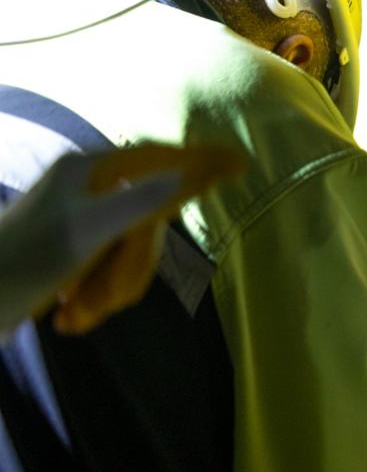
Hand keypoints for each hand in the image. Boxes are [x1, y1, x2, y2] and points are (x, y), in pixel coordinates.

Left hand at [0, 142, 243, 336]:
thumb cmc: (22, 266)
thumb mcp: (87, 232)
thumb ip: (140, 200)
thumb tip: (188, 172)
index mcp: (87, 172)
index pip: (158, 158)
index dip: (200, 161)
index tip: (240, 163)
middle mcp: (85, 189)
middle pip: (148, 220)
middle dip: (130, 268)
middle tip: (101, 302)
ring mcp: (78, 220)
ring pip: (131, 250)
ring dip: (108, 290)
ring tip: (73, 313)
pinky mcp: (70, 251)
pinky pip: (111, 268)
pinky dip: (95, 296)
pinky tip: (67, 313)